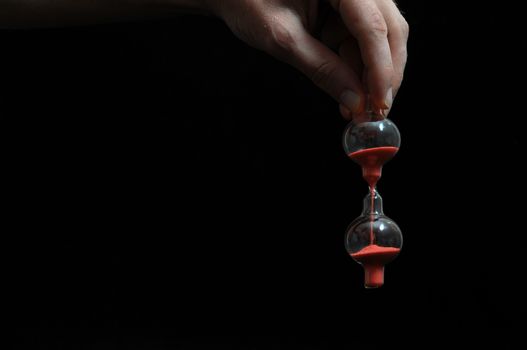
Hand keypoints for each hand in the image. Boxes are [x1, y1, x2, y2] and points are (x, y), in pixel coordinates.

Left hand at [209, 0, 408, 119]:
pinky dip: (358, 67)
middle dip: (384, 74)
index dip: (380, 69)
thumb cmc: (248, 2)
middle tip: (376, 111)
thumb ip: (321, 68)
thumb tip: (354, 101)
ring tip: (358, 108)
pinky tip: (351, 91)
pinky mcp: (347, 9)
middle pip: (389, 30)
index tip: (378, 103)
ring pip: (381, 38)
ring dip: (372, 75)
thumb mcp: (283, 38)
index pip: (372, 26)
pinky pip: (363, 40)